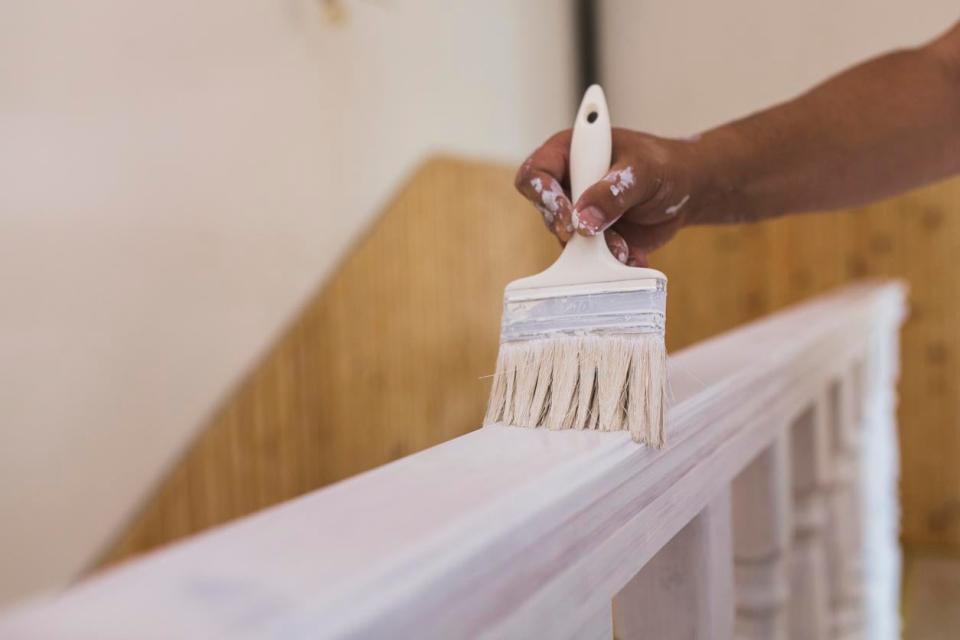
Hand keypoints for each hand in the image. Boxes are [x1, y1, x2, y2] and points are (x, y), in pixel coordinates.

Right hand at [515, 128, 709, 265]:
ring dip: (594, 251)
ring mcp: (578, 213)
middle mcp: (567, 184)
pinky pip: (588, 258)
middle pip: (546, 213)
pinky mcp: (592, 239)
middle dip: (574, 230)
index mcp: (569, 153)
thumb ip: (612, 192)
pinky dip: (610, 263)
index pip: (535, 174)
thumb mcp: (642, 170)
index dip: (543, 197)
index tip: (567, 218)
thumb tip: (582, 220)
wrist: (686, 190)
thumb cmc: (664, 165)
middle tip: (599, 237)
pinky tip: (632, 256)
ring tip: (624, 248)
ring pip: (567, 241)